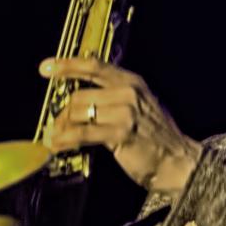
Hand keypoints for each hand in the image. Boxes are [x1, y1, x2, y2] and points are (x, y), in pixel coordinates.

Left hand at [39, 56, 201, 194]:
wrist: (179, 161)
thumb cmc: (158, 138)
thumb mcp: (140, 106)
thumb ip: (115, 97)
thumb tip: (80, 102)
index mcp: (132, 81)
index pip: (94, 66)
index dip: (67, 65)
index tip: (46, 67)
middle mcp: (128, 92)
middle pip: (79, 95)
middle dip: (62, 113)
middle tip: (55, 127)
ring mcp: (125, 112)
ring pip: (78, 113)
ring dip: (62, 128)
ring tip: (56, 138)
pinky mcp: (120, 133)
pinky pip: (83, 133)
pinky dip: (66, 139)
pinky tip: (58, 145)